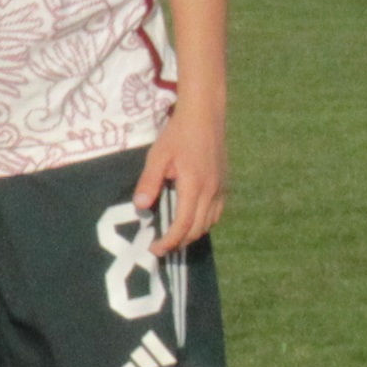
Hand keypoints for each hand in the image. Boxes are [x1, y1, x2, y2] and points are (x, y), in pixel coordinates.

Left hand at [135, 91, 227, 251]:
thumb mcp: (157, 156)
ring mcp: (221, 187)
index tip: (156, 249)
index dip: (170, 240)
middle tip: (161, 247)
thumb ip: (149, 182)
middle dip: (180, 241)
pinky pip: (217, 211)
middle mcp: (212, 190)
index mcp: (195, 185)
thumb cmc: (178, 134)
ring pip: (210, 222)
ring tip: (173, 236)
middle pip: (198, 228)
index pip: (184, 224)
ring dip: (192, 233)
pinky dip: (204, 221)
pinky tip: (191, 219)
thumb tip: (141, 206)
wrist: (205, 116)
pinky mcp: (224, 183)